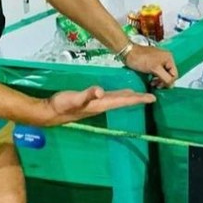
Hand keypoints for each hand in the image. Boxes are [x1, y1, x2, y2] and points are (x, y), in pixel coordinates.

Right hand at [36, 86, 155, 125]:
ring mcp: (96, 104)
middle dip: (138, 99)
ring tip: (139, 95)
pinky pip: (110, 98)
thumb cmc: (62, 105)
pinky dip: (119, 95)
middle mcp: (102, 105)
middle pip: (124, 101)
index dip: (138, 99)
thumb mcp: (74, 98)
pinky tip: (119, 94)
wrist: (50, 112)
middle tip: (151, 98)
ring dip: (129, 98)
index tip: (151, 99)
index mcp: (101, 104)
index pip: (124, 101)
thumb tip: (100, 91)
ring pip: (118, 100)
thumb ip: (87, 94)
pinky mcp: (91, 101)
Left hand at [124, 45, 177, 87]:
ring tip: (152, 84)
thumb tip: (171, 85)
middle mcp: (166, 58)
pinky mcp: (153, 63)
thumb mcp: (155, 69)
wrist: (128, 53)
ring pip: (164, 74)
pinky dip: (155, 77)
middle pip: (169, 74)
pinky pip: (158, 72)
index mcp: (169, 58)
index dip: (169, 82)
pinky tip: (151, 80)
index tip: (160, 86)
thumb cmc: (141, 59)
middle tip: (156, 85)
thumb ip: (165, 77)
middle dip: (163, 81)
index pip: (174, 74)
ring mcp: (159, 60)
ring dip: (159, 80)